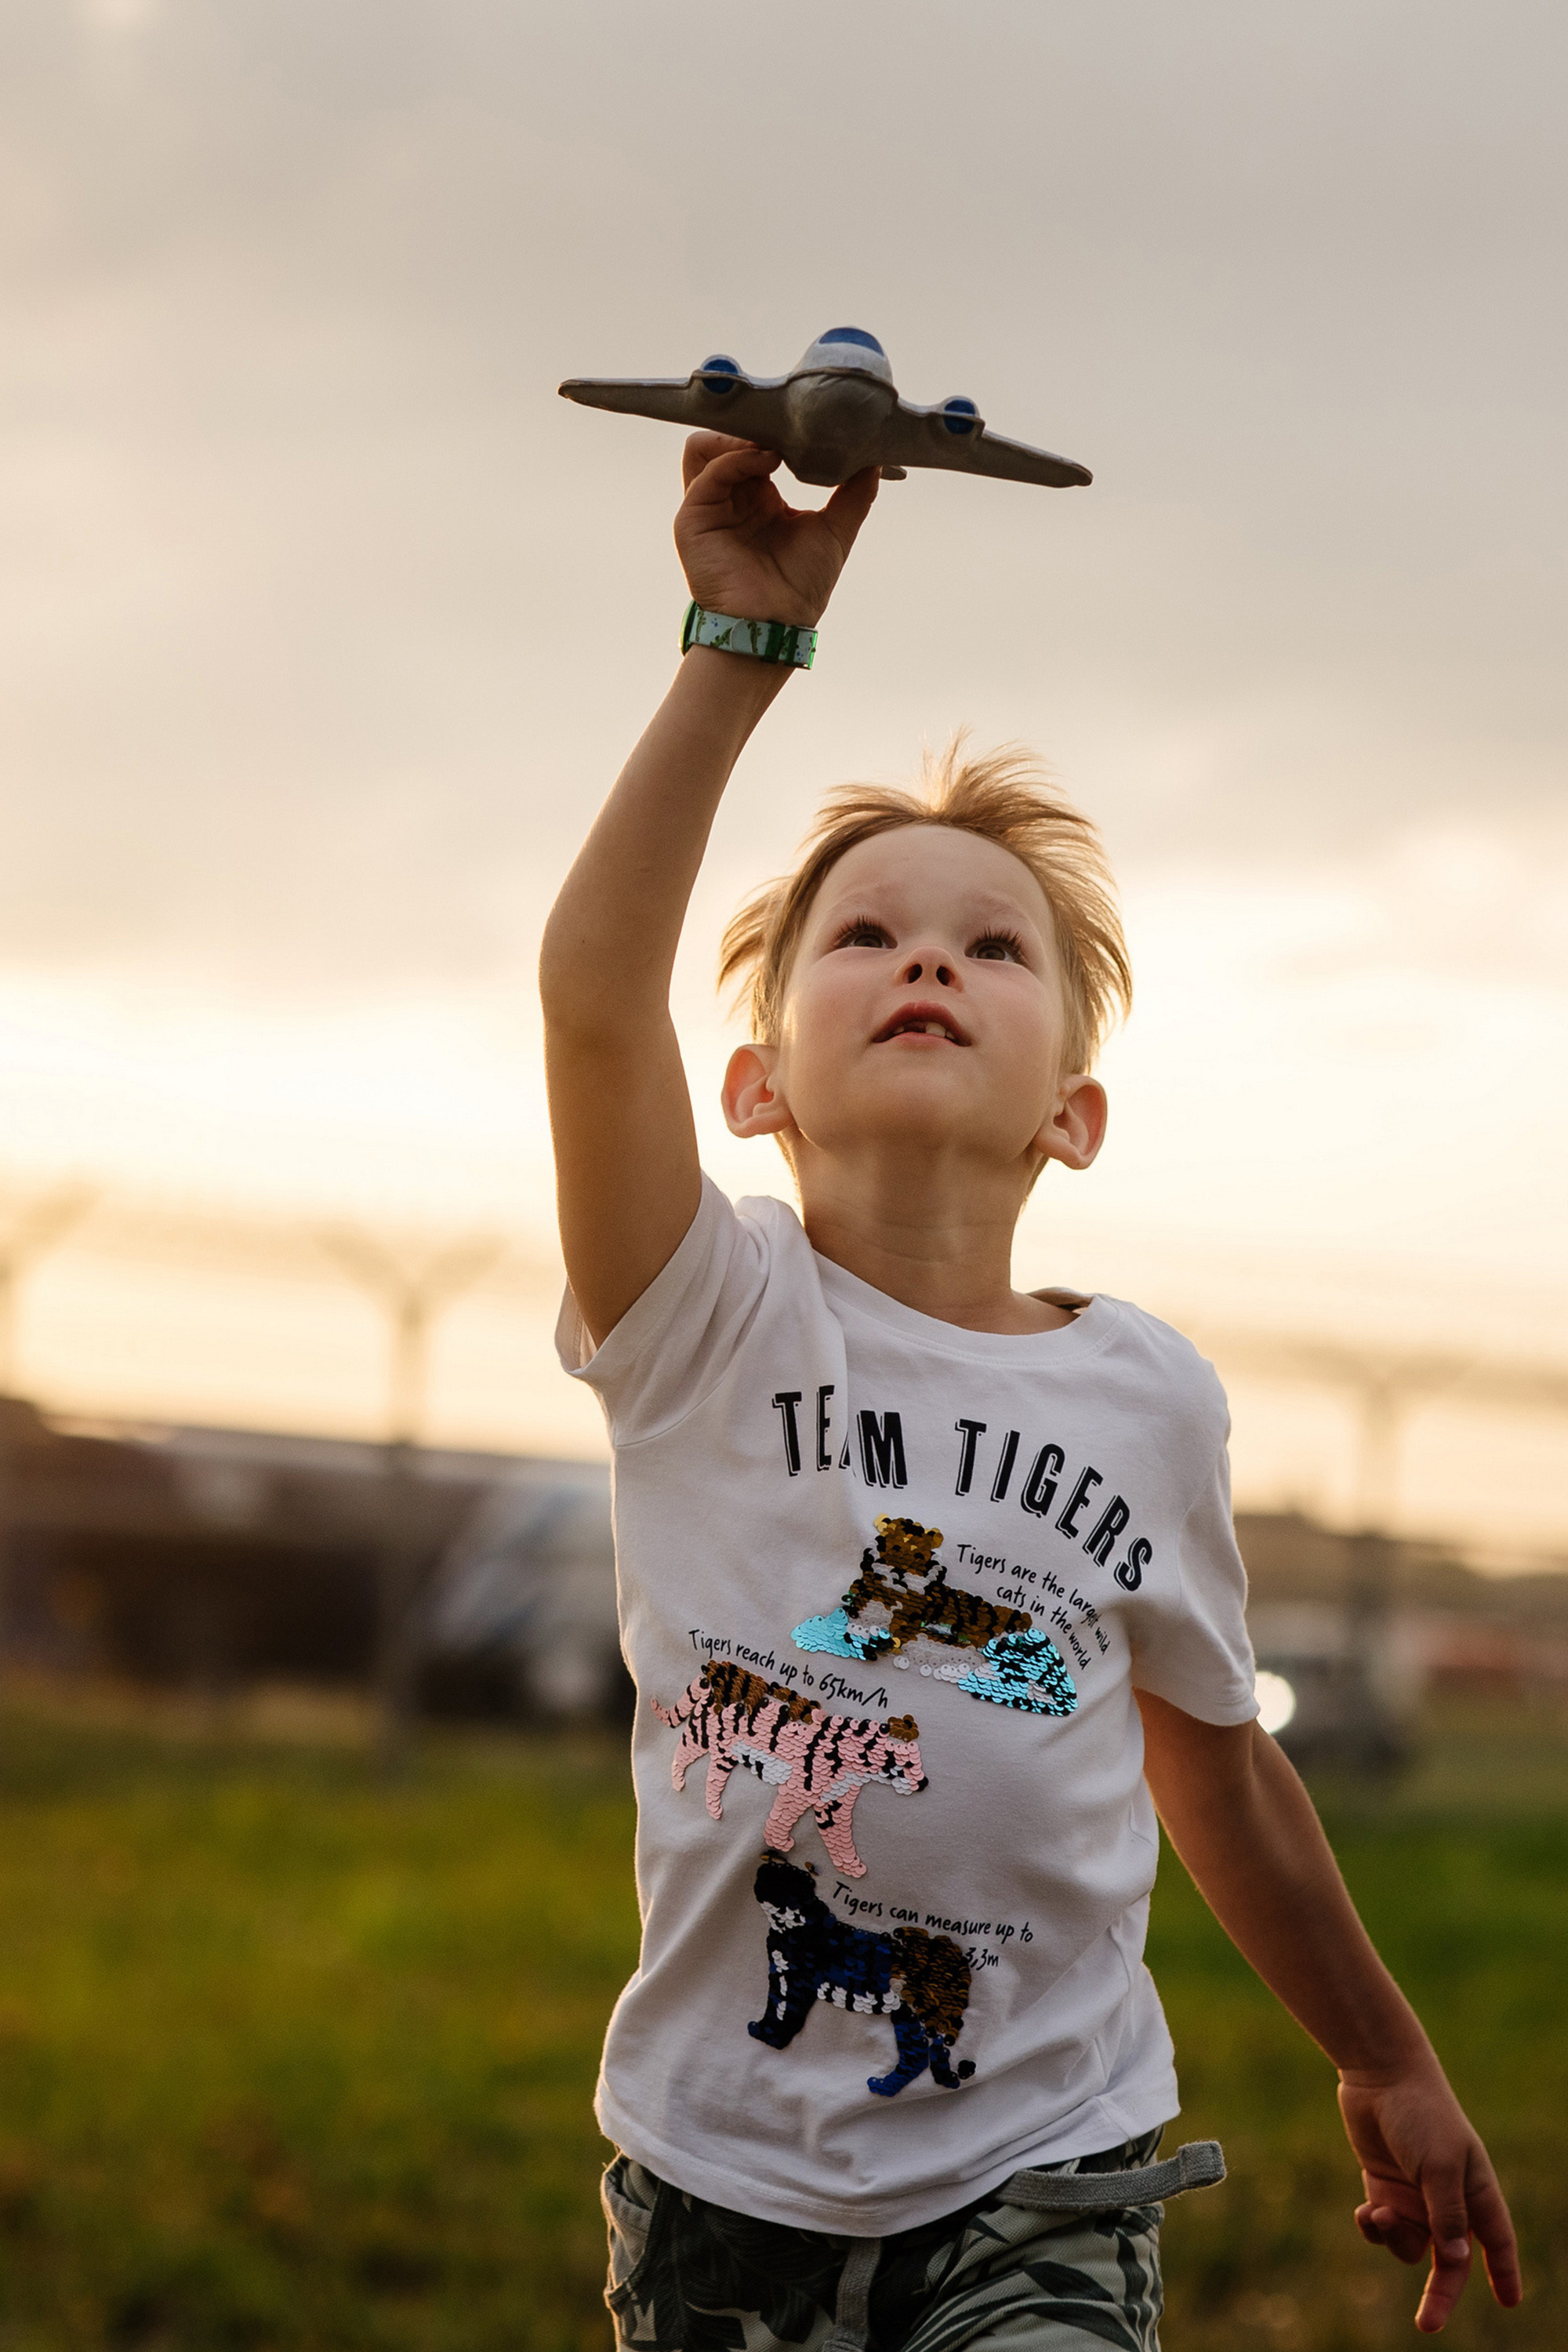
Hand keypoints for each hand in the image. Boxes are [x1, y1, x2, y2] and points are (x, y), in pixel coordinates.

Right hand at [674, 433, 878, 628]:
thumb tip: (878, 459)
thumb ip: (855, 494)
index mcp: (760, 497)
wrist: (777, 624)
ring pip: (705, 448)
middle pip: (727, 439)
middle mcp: (732, 497)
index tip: (805, 419)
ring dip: (736, 435)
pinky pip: (707, 473)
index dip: (775, 429)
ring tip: (771, 438)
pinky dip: (736, 457)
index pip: (756, 446)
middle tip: (786, 418)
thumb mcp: (836, 530)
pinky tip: (766, 457)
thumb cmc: (800, 586)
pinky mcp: (693, 518)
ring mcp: (709, 506)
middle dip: (754, 424)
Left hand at [1338, 2064, 1521, 2331]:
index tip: (1509, 2302)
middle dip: (1440, 2293)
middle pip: (1450, 2261)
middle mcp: (1448, 2199)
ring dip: (1394, 2239)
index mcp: (1476, 2191)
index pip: (1497, 2242)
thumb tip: (1453, 2262)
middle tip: (1427, 2324)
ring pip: (1410, 2246)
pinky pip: (1382, 2228)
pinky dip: (1374, 2227)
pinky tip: (1367, 2212)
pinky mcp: (1385, 2188)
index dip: (1504, 2272)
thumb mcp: (1440, 2166)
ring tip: (1379, 2212)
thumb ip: (1447, 2214)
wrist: (1379, 2077)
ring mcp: (1415, 2196)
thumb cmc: (1420, 2116)